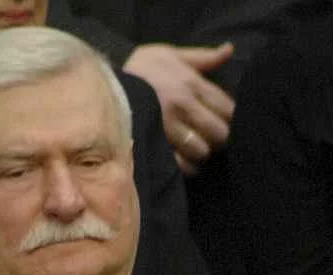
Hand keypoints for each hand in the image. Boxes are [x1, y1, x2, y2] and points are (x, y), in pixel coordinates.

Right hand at [123, 42, 234, 174]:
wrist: (101, 82)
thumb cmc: (138, 69)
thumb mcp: (169, 54)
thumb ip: (201, 57)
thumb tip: (229, 50)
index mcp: (190, 84)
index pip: (228, 108)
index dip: (230, 118)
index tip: (222, 120)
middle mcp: (183, 106)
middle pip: (220, 133)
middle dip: (218, 138)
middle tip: (209, 137)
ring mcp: (168, 128)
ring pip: (201, 151)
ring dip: (200, 153)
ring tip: (193, 148)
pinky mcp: (154, 145)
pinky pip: (180, 165)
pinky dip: (185, 166)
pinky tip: (181, 160)